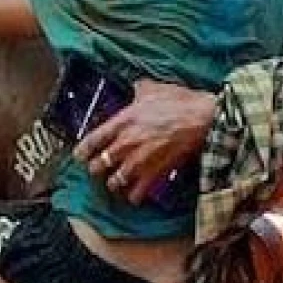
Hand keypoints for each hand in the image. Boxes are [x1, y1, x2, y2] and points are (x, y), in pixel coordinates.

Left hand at [76, 79, 213, 203]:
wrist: (203, 118)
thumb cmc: (180, 102)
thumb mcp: (154, 88)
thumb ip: (140, 89)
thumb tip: (137, 87)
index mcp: (122, 121)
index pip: (92, 140)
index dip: (82, 151)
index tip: (79, 156)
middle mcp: (126, 143)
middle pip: (98, 166)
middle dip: (96, 169)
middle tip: (98, 169)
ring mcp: (140, 160)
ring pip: (114, 182)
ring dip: (114, 183)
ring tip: (115, 182)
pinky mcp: (155, 172)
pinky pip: (137, 192)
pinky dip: (134, 196)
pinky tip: (134, 196)